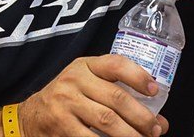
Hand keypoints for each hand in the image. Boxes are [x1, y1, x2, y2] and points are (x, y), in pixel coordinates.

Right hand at [19, 55, 168, 136]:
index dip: (138, 76)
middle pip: (116, 98)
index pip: (115, 64)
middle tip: (155, 129)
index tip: (154, 91)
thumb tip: (160, 122)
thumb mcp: (87, 84)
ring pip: (107, 121)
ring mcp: (66, 103)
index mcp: (85, 66)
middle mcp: (75, 81)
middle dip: (141, 117)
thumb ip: (118, 94)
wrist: (33, 116)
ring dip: (131, 134)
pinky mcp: (62, 125)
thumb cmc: (68, 98)